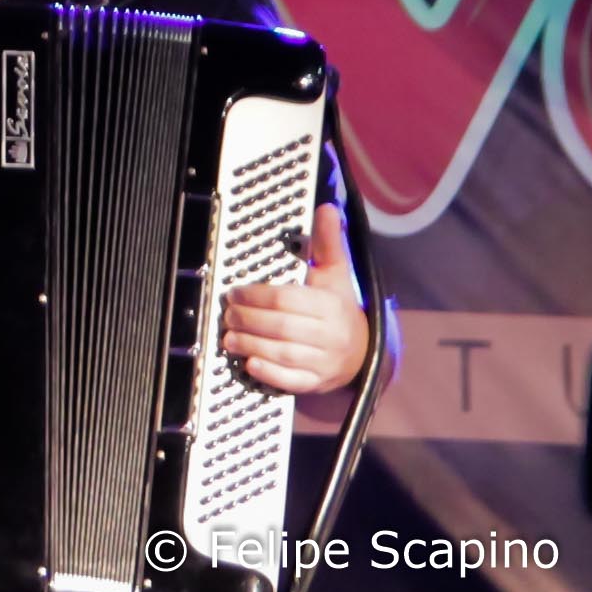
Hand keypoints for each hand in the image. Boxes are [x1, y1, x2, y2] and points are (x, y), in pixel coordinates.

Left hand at [222, 202, 369, 395]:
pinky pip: (292, 380)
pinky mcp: (318, 382)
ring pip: (282, 353)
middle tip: (226, 314)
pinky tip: (249, 362)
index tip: (234, 292)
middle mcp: (331, 336)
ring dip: (249, 344)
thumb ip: (329, 243)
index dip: (254, 296)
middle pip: (280, 327)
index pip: (286, 299)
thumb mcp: (335, 274)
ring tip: (228, 336)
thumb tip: (328, 208)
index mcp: (332, 307)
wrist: (364, 352)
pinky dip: (269, 372)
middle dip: (246, 319)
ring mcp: (326, 362)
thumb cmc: (340, 308)